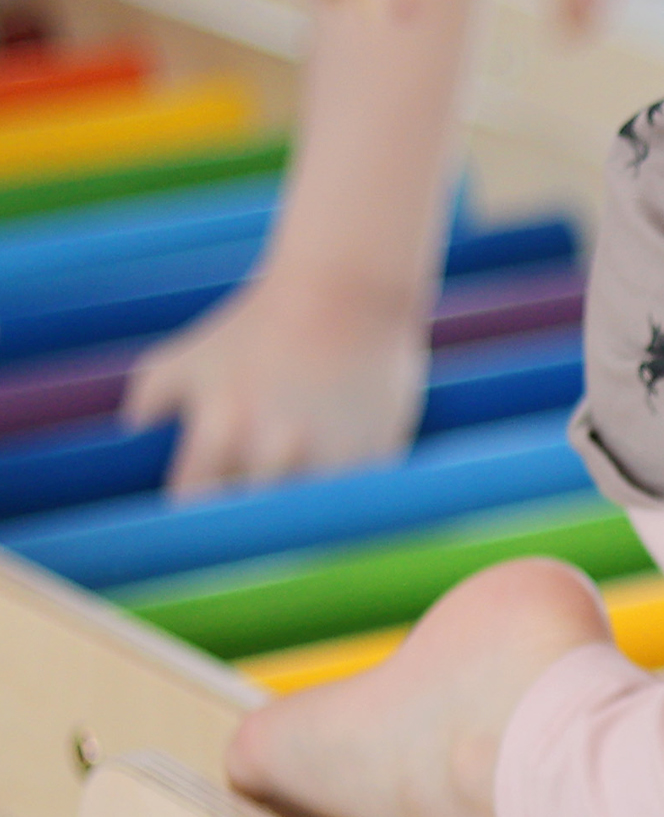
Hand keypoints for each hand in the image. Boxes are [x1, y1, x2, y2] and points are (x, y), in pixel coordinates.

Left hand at [123, 264, 429, 495]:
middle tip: (251, 520)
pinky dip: (344, 503)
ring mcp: (330, 458)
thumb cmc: (258, 323)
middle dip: (250, 524)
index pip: (195, 507)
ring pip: (308, 524)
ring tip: (296, 509)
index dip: (199, 517)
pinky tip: (338, 484)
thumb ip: (149, 397)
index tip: (207, 518)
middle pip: (252, 525)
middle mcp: (274, 450)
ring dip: (300, 522)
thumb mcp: (188, 355)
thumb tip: (132, 432)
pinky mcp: (378, 458)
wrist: (347, 291)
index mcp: (220, 430)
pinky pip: (355, 504)